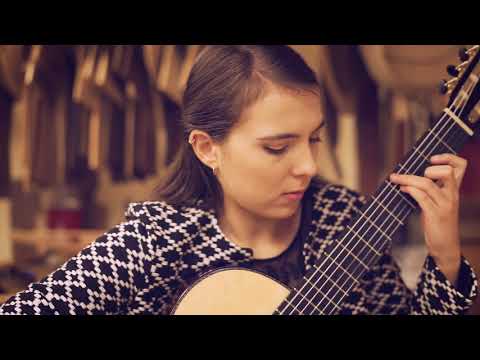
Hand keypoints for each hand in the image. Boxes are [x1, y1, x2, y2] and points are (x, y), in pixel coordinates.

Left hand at [389, 153, 467, 285]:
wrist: (445, 246)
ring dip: (407, 179)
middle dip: (427, 169)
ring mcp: (445, 205)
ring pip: (427, 184)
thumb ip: (430, 188)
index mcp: (453, 189)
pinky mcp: (435, 215)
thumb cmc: (438, 222)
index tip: (432, 158)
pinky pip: (422, 197)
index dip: (448, 157)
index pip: (461, 165)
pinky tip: (402, 189)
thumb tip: (408, 174)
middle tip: (413, 173)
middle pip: (446, 172)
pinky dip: (410, 190)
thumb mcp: (438, 202)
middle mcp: (452, 195)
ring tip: (395, 178)